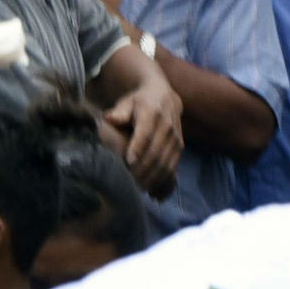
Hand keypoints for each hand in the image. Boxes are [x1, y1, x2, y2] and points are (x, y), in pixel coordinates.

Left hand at [108, 73, 185, 192]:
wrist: (164, 97)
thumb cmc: (138, 102)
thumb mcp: (126, 102)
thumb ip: (118, 112)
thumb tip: (110, 118)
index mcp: (152, 112)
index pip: (145, 133)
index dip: (137, 149)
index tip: (128, 163)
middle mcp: (167, 126)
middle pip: (155, 152)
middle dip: (142, 170)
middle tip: (128, 184)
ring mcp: (175, 138)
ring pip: (165, 163)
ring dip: (152, 178)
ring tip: (137, 189)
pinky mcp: (179, 147)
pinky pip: (173, 167)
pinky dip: (163, 181)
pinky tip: (152, 191)